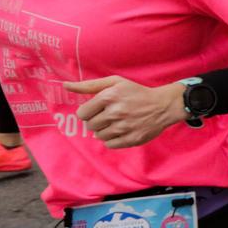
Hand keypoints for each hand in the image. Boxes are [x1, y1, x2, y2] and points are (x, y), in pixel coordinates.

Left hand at [64, 76, 184, 148]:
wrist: (163, 106)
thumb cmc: (136, 92)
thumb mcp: (114, 82)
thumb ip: (88, 85)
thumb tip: (65, 86)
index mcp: (108, 97)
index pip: (82, 114)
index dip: (88, 112)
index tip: (98, 110)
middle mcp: (115, 112)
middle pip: (90, 126)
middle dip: (97, 121)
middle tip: (110, 116)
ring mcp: (124, 127)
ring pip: (99, 136)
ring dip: (105, 131)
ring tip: (117, 123)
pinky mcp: (131, 139)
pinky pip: (110, 144)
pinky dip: (112, 140)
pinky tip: (121, 131)